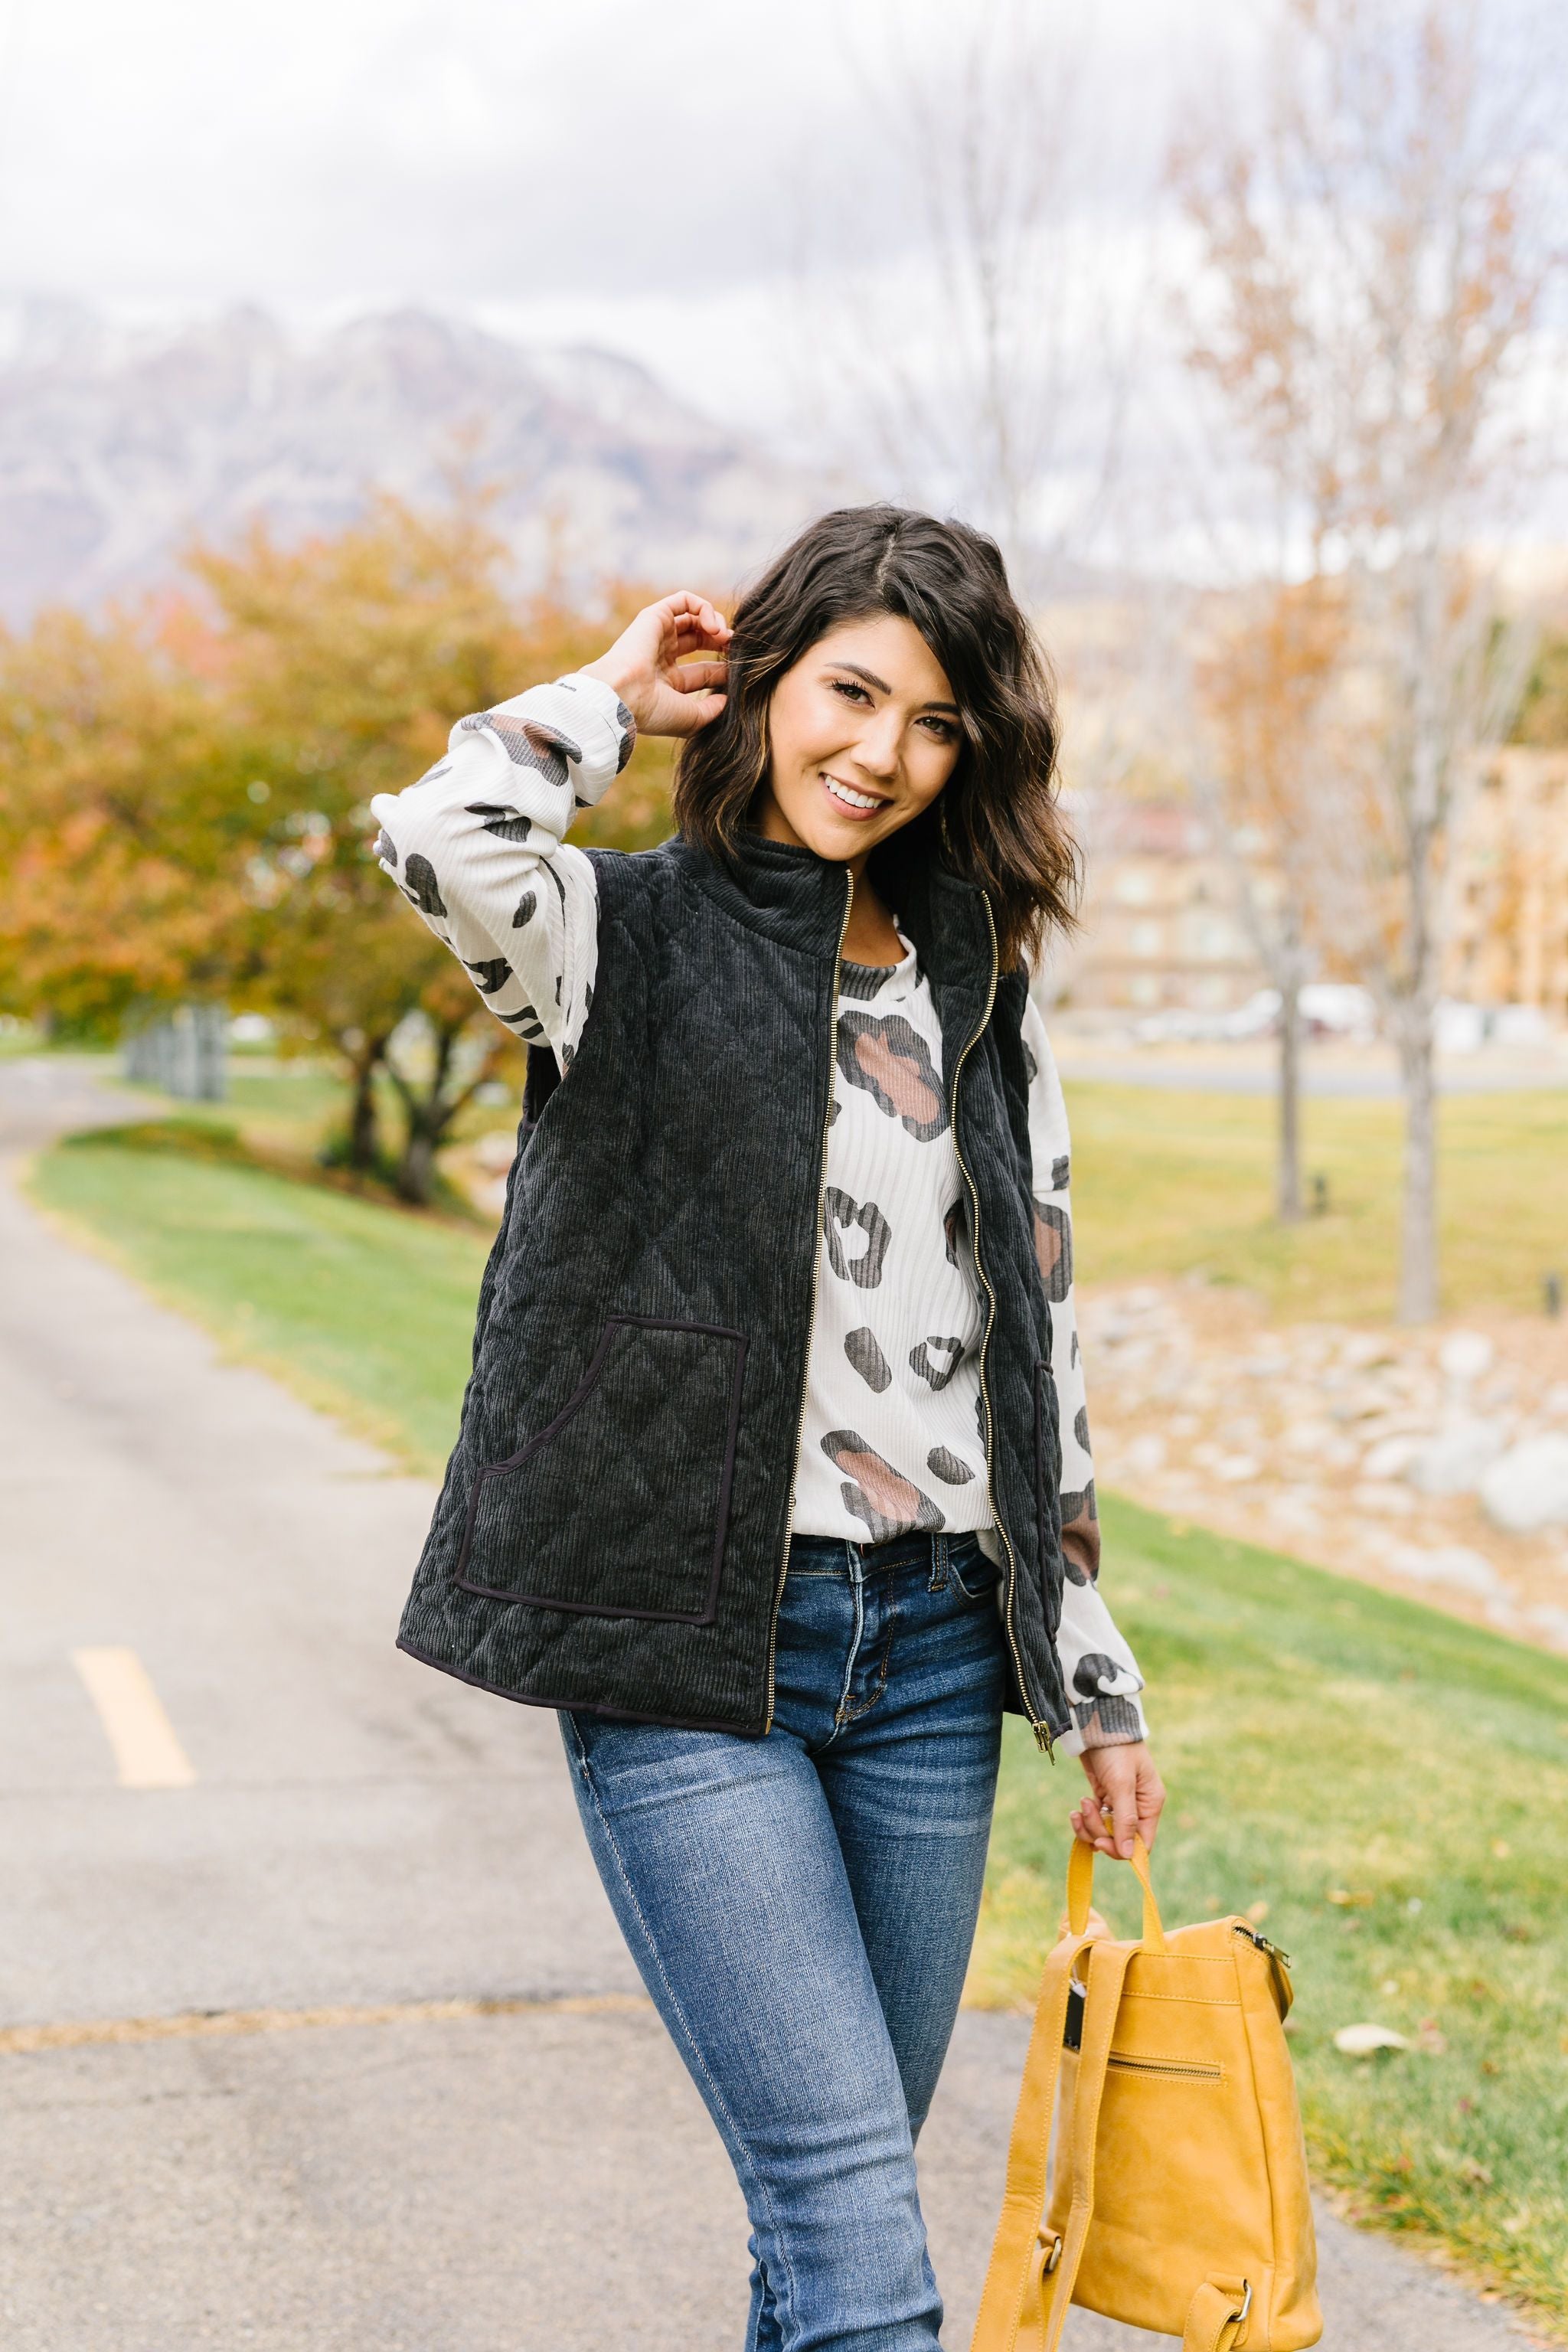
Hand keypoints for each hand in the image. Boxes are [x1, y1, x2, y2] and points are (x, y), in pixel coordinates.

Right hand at [582, 591, 731, 738]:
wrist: (624, 695)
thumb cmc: (653, 711)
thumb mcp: (691, 719)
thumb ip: (711, 710)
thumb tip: (726, 699)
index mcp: (667, 683)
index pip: (702, 672)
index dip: (723, 669)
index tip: (737, 672)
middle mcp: (661, 657)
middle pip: (699, 640)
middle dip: (721, 641)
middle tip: (734, 648)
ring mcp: (657, 636)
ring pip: (693, 617)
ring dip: (715, 622)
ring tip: (723, 635)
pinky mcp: (654, 617)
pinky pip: (684, 600)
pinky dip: (703, 607)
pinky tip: (712, 625)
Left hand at [1070, 1739, 1164, 1861]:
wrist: (1097, 1722)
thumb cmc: (1115, 1749)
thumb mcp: (1121, 1784)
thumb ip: (1125, 1820)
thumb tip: (1129, 1855)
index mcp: (1150, 1805)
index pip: (1142, 1843)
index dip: (1121, 1849)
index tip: (1101, 1842)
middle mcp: (1137, 1807)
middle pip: (1119, 1839)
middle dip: (1099, 1830)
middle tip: (1087, 1808)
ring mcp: (1119, 1804)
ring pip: (1104, 1832)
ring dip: (1089, 1824)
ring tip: (1081, 1804)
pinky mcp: (1103, 1798)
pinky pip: (1094, 1821)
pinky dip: (1084, 1818)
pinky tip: (1077, 1808)